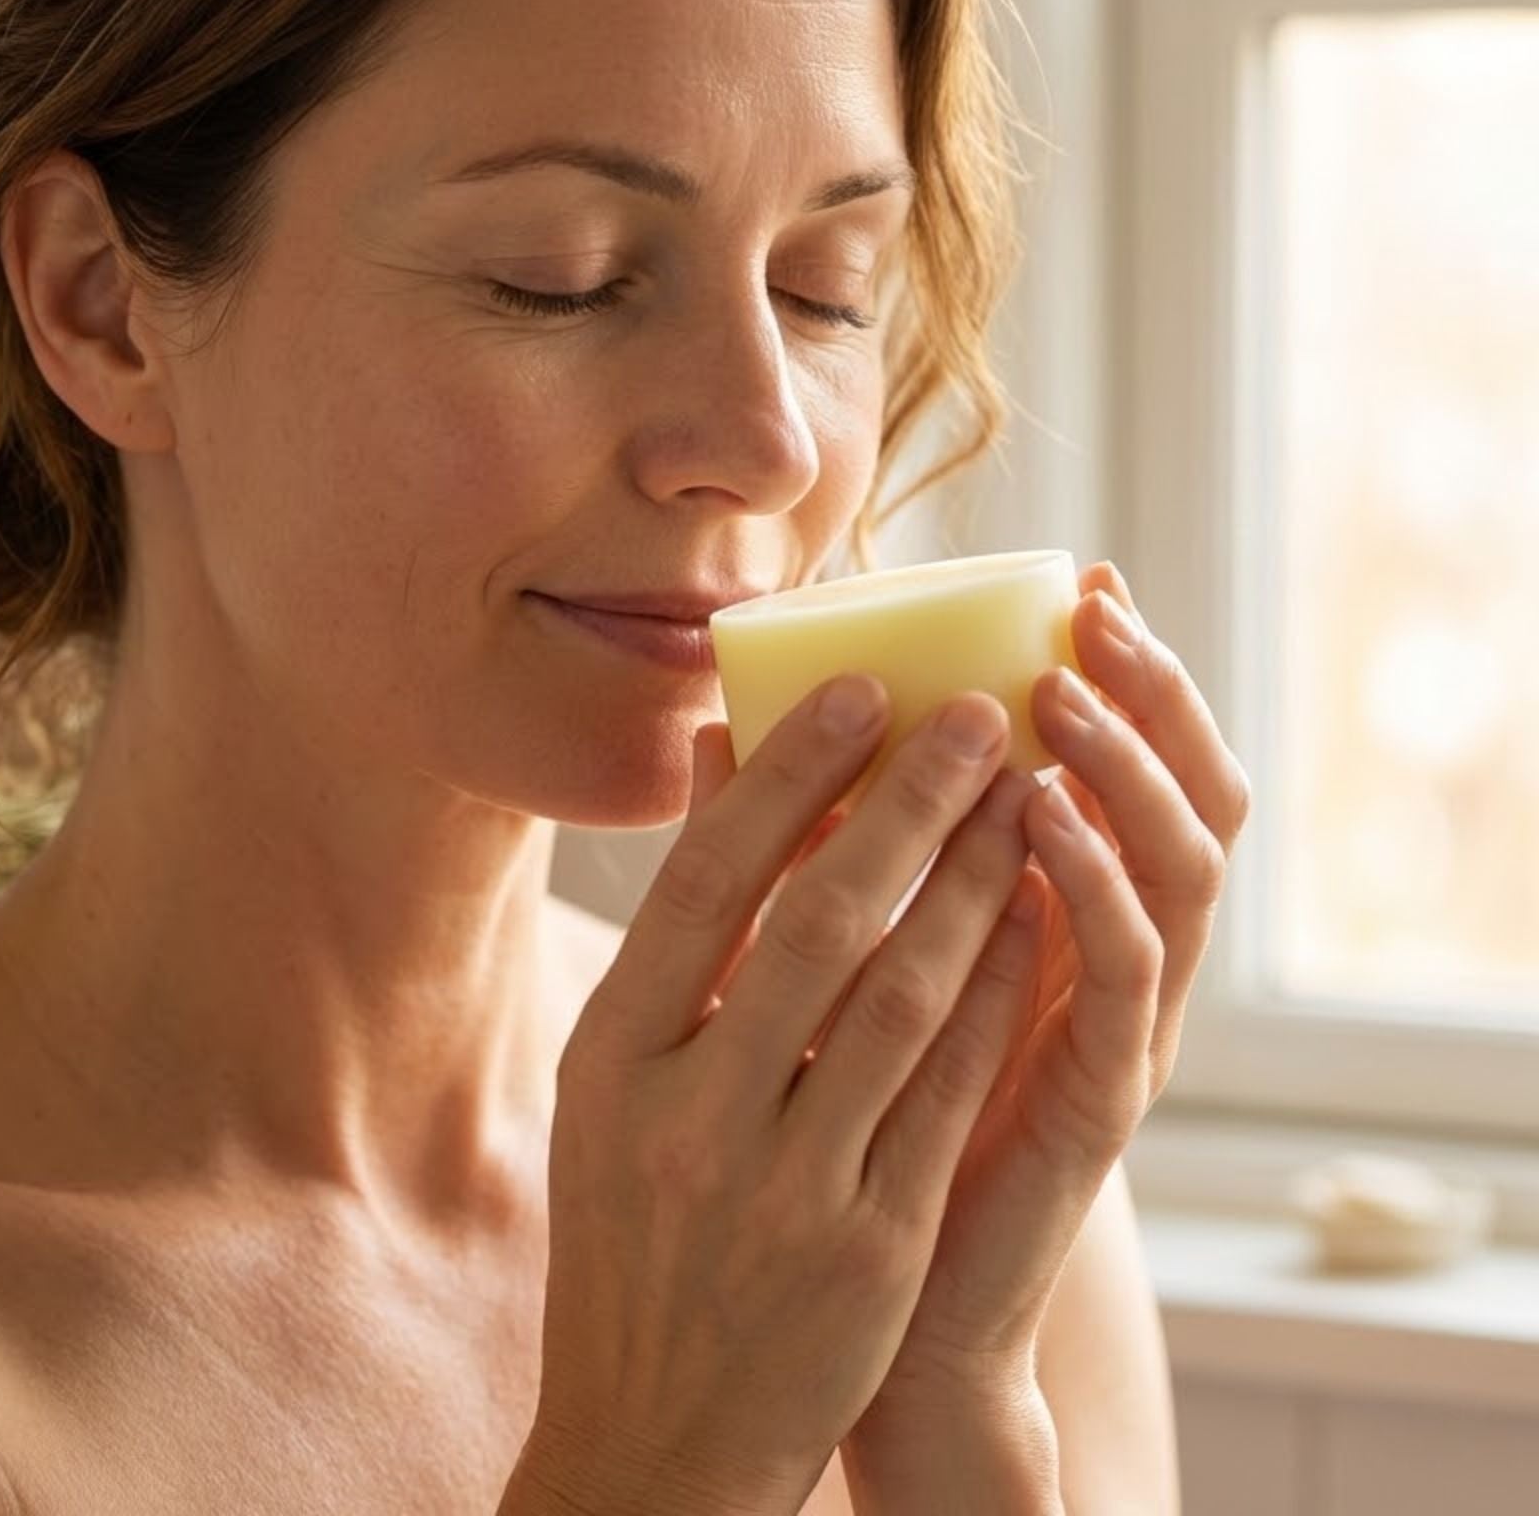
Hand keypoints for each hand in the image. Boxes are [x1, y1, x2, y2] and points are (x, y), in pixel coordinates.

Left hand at [845, 559, 1252, 1412]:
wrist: (875, 1315)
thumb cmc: (843, 1119)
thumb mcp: (826, 957)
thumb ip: (796, 841)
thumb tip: (716, 725)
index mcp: (1056, 910)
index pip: (1123, 767)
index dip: (1116, 675)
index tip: (1082, 580)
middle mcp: (1104, 954)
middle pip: (1177, 796)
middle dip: (1143, 693)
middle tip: (1095, 609)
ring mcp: (1116, 1026)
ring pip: (1175, 870)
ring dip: (1122, 769)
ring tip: (1060, 689)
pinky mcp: (1100, 1098)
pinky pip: (1123, 976)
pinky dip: (1098, 885)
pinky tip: (1042, 815)